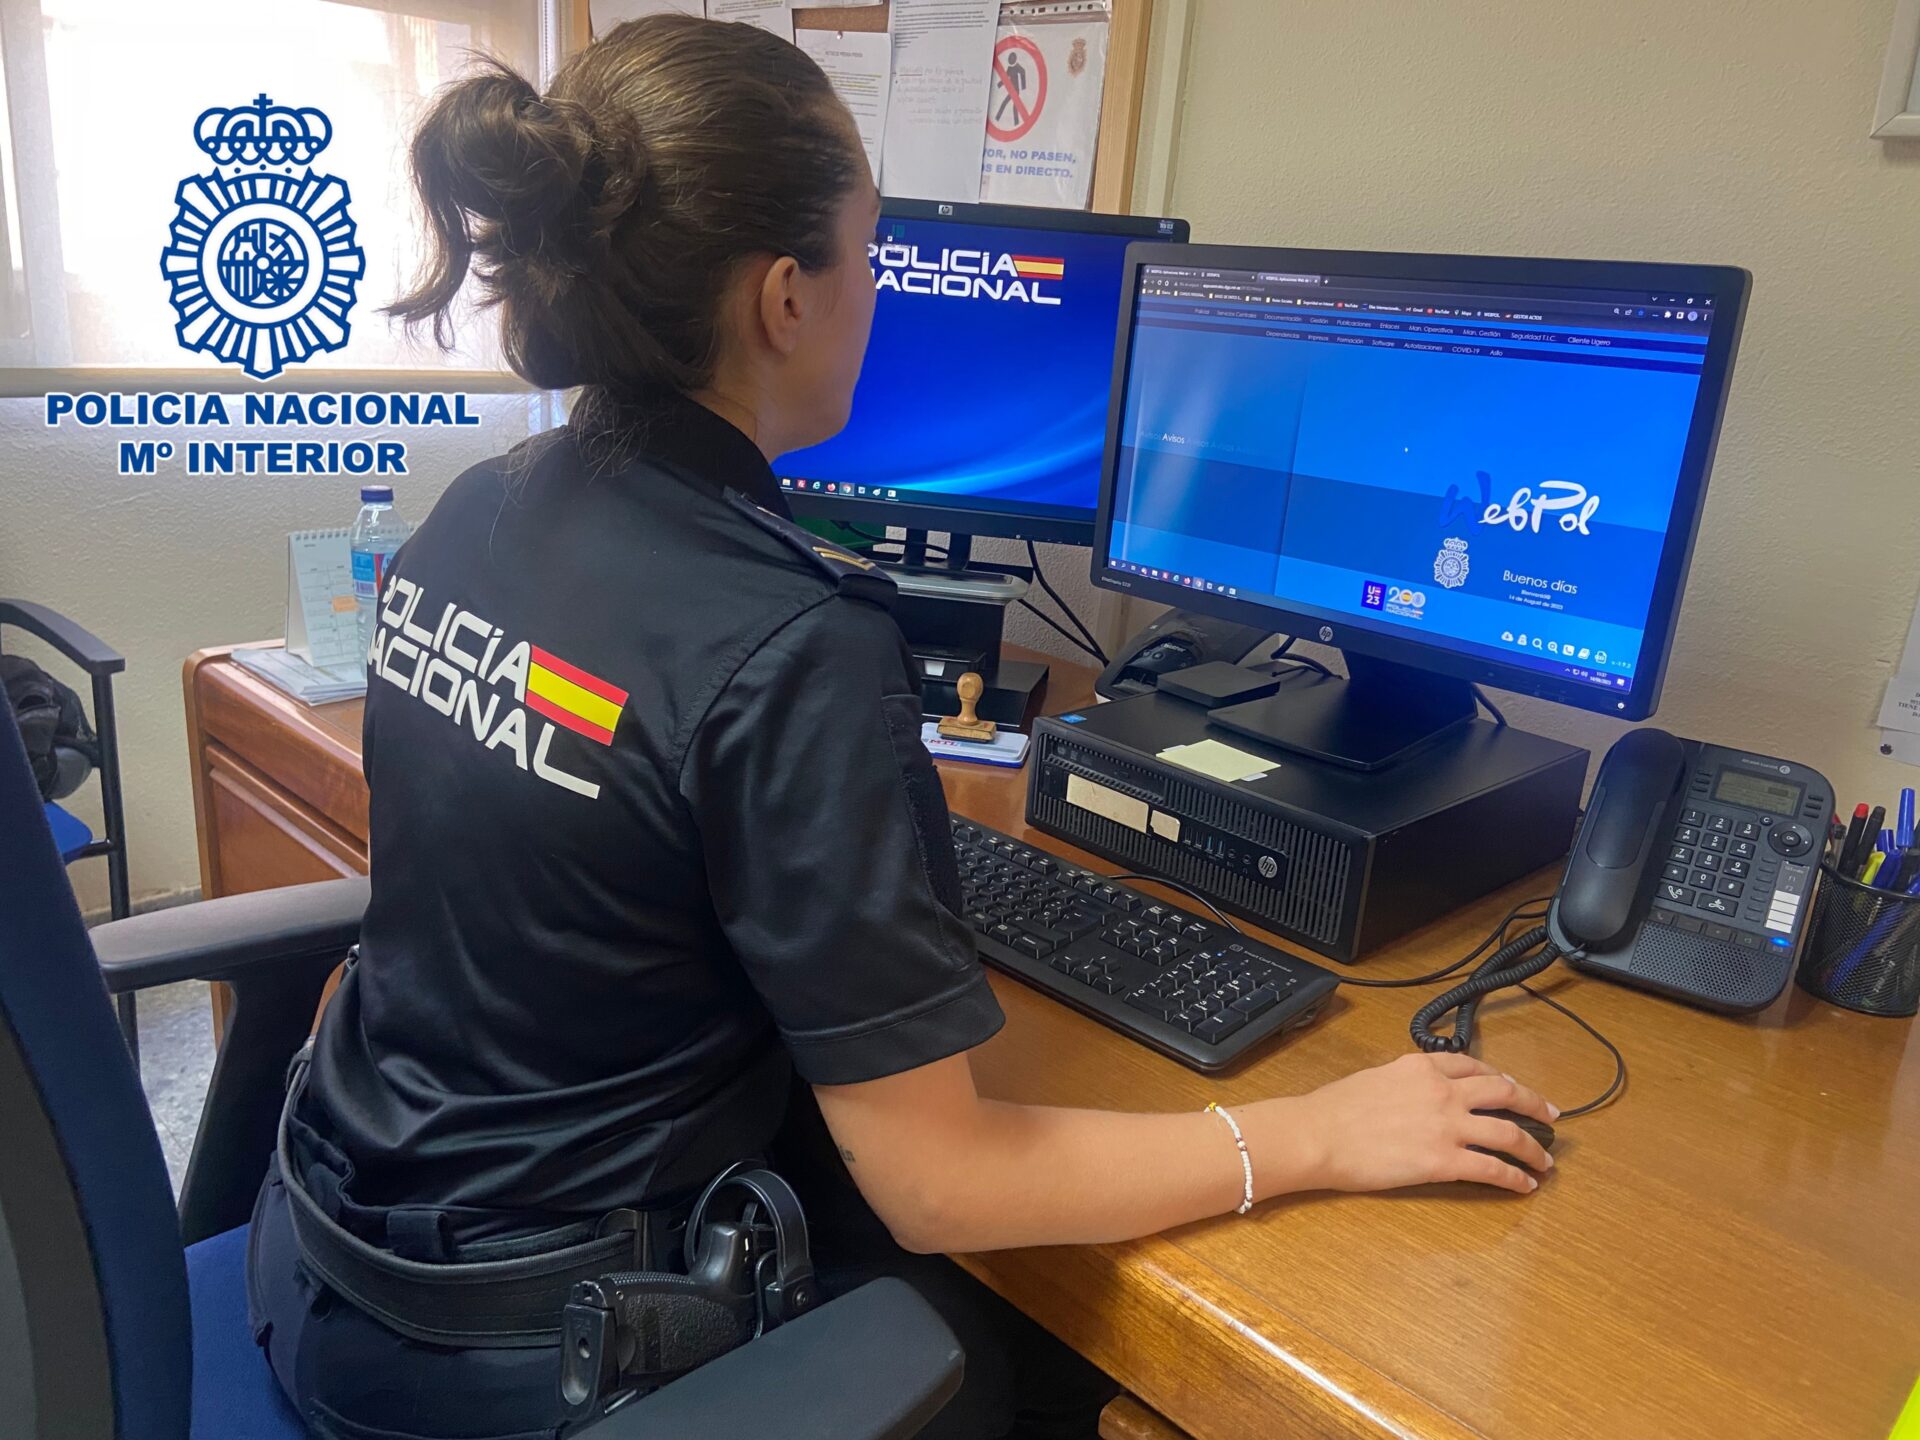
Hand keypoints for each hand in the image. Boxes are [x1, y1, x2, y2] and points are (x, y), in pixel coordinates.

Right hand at [1280, 1053, 1558, 1195]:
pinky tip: (1523, 1185)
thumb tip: (1417, 1097)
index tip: (1512, 1085)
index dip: (1500, 1077)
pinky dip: (1515, 1177)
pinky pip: (1492, 1169)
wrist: (1319, 1134)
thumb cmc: (1334, 1109)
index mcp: (1422, 1067)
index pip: (1474, 1066)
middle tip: (1551, 1115)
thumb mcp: (1376, 1078)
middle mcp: (1443, 1091)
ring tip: (1546, 1160)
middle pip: (1505, 1092)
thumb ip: (1406, 1083)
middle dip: (1534, 1104)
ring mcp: (1447, 1126)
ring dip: (1534, 1148)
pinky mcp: (1445, 1162)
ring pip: (1509, 1133)